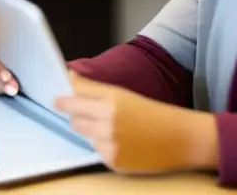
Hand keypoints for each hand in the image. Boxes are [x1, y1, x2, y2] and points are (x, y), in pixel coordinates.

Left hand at [55, 72, 216, 173]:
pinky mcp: (112, 160)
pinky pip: (94, 149)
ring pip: (81, 132)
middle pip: (73, 115)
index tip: (56, 97)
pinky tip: (119, 141)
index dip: (65, 95)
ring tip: (110, 127)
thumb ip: (94, 88)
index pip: (75, 93)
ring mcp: (109, 142)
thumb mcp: (124, 94)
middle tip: (86, 113)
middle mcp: (108, 120)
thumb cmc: (153, 113)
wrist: (179, 138)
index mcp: (111, 99)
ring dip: (87, 129)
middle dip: (76, 113)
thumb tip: (70, 77)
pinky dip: (101, 145)